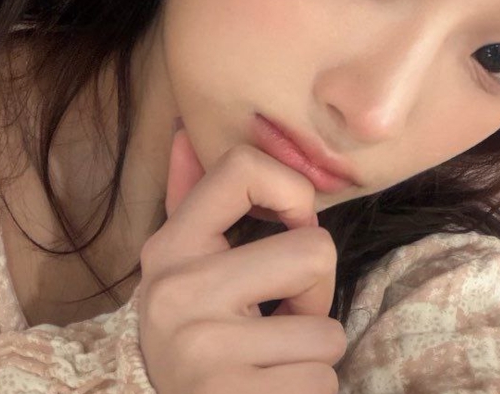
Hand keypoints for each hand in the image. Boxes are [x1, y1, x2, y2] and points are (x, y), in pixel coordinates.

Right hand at [137, 125, 346, 393]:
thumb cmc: (190, 329)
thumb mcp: (177, 266)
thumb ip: (188, 199)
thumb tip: (183, 132)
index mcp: (171, 246)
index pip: (242, 168)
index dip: (292, 191)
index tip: (291, 227)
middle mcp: (180, 290)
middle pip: (313, 250)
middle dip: (317, 290)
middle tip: (284, 313)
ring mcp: (206, 350)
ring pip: (328, 331)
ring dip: (313, 350)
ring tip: (271, 355)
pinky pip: (322, 382)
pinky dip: (308, 389)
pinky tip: (270, 386)